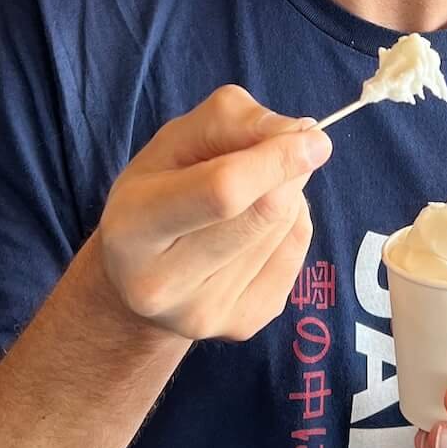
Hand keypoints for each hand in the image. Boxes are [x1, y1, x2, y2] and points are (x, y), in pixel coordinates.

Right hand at [98, 86, 331, 344]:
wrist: (137, 279)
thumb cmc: (157, 193)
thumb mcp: (173, 141)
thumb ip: (230, 121)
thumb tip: (300, 134)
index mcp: (133, 228)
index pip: (222, 191)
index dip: (275, 160)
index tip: (313, 139)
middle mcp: (162, 284)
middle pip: (264, 213)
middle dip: (286, 172)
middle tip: (282, 153)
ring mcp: (205, 314)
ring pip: (284, 230)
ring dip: (286, 196)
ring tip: (252, 194)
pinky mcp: (241, 325)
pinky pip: (295, 256)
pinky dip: (291, 227)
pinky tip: (257, 226)